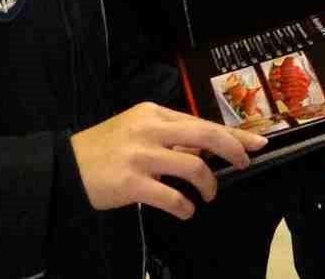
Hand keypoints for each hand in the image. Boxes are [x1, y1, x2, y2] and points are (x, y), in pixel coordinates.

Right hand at [71, 102, 267, 219]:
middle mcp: (149, 130)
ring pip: (193, 167)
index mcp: (153, 113)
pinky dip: (185, 206)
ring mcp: (140, 156)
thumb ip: (169, 135)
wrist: (66, 167)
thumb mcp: (137, 130)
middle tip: (243, 165)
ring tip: (206, 196)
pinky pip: (172, 197)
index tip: (258, 144)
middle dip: (233, 151)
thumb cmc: (105, 148)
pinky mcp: (131, 183)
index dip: (234, 134)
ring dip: (208, 186)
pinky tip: (185, 210)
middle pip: (205, 136)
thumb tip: (208, 149)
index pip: (202, 122)